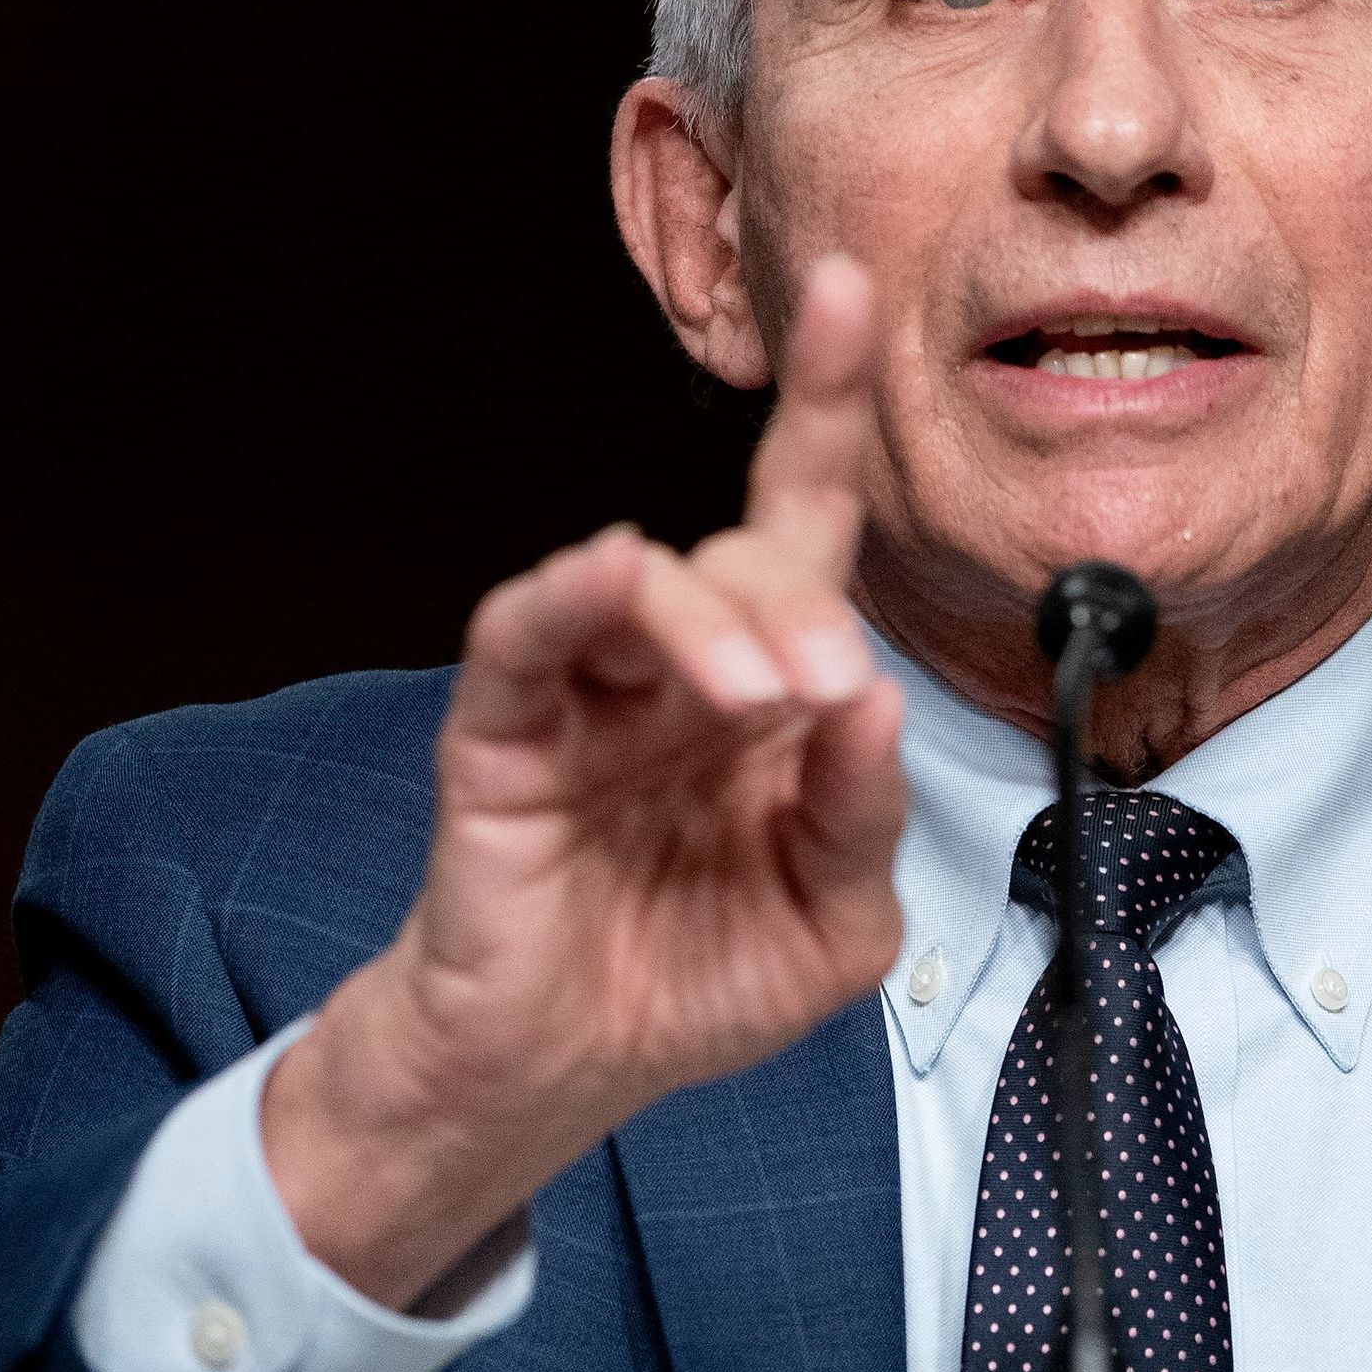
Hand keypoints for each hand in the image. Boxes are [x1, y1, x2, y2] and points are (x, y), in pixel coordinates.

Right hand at [262, 257, 909, 1309]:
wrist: (563, 1077)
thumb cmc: (692, 981)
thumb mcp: (834, 925)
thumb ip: (864, 814)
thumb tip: (868, 696)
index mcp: (770, 696)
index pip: (808, 530)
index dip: (827, 410)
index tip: (855, 294)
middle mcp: (682, 670)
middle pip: (747, 556)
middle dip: (797, 605)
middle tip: (816, 685)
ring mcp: (590, 694)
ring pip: (648, 584)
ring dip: (711, 622)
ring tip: (754, 700)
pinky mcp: (502, 735)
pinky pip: (526, 634)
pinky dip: (568, 595)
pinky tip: (606, 579)